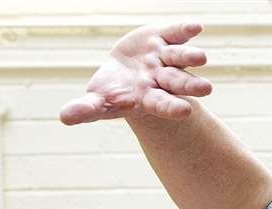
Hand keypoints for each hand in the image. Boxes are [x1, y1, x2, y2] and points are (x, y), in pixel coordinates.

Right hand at [59, 22, 212, 125]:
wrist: (125, 74)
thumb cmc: (113, 93)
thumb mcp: (97, 101)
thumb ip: (86, 110)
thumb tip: (64, 118)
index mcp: (148, 97)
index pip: (162, 104)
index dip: (171, 107)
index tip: (185, 112)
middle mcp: (160, 78)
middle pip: (178, 82)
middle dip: (190, 85)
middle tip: (206, 89)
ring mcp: (164, 58)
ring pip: (180, 58)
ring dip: (190, 57)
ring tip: (201, 57)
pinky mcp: (162, 38)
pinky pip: (176, 33)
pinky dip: (185, 30)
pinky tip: (196, 27)